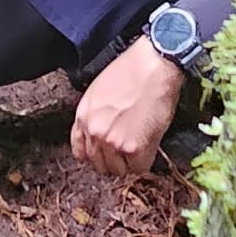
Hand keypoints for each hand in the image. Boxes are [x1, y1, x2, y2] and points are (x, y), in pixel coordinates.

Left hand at [70, 35, 182, 177]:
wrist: (154, 65)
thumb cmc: (132, 72)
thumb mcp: (99, 92)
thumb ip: (95, 117)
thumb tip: (102, 136)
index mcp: (83, 117)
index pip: (81, 153)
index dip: (96, 155)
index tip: (106, 154)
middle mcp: (94, 131)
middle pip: (100, 165)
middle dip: (114, 160)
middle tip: (129, 149)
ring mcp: (112, 142)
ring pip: (119, 171)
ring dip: (130, 163)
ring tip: (140, 145)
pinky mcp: (133, 148)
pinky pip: (138, 169)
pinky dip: (146, 161)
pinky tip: (149, 145)